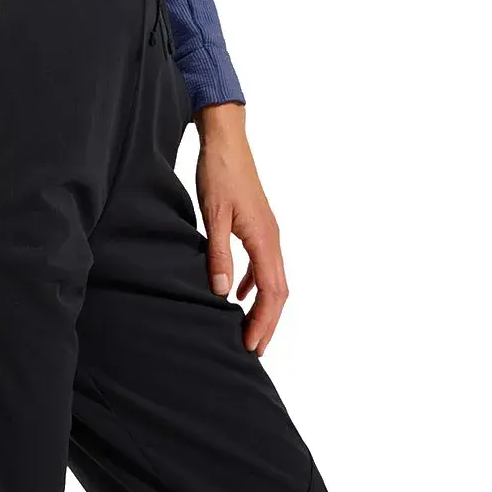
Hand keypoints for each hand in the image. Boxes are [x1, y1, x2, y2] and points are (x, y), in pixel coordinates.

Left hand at [194, 103, 287, 356]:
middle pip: (278, 291)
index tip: (252, 346)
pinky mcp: (257, 225)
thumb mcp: (213, 215)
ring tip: (247, 329)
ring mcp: (267, 232)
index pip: (271, 292)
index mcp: (265, 239)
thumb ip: (218, 254)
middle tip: (253, 350)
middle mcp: (272, 238)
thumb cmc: (219, 173)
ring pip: (272, 279)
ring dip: (262, 306)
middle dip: (267, 323)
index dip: (264, 322)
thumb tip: (221, 293)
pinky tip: (236, 293)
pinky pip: (262, 264)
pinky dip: (253, 284)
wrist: (226, 141)